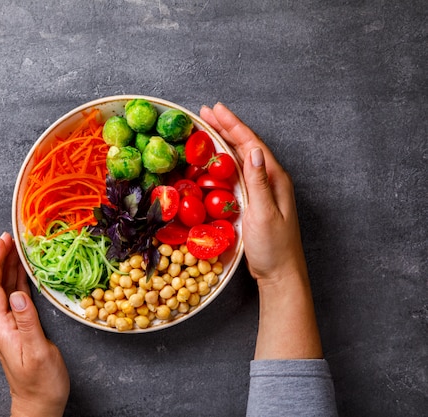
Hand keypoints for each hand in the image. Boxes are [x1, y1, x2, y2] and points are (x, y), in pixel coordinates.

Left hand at [0, 232, 69, 416]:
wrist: (39, 405)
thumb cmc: (41, 384)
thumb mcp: (37, 352)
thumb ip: (28, 322)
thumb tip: (19, 294)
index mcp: (2, 328)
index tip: (1, 242)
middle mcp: (2, 324)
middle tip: (8, 236)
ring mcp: (9, 326)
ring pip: (4, 289)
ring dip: (7, 267)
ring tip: (15, 246)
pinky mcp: (19, 328)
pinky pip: (15, 298)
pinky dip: (18, 280)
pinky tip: (23, 271)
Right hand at [201, 103, 322, 359]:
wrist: (279, 274)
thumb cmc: (273, 248)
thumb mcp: (264, 214)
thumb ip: (258, 183)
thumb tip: (252, 150)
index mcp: (274, 179)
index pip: (251, 144)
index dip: (233, 125)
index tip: (216, 109)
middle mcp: (270, 180)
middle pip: (246, 146)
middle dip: (227, 127)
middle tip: (207, 111)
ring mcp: (262, 191)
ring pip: (242, 158)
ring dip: (225, 140)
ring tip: (209, 126)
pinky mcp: (253, 201)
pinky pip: (238, 173)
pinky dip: (225, 160)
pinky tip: (215, 158)